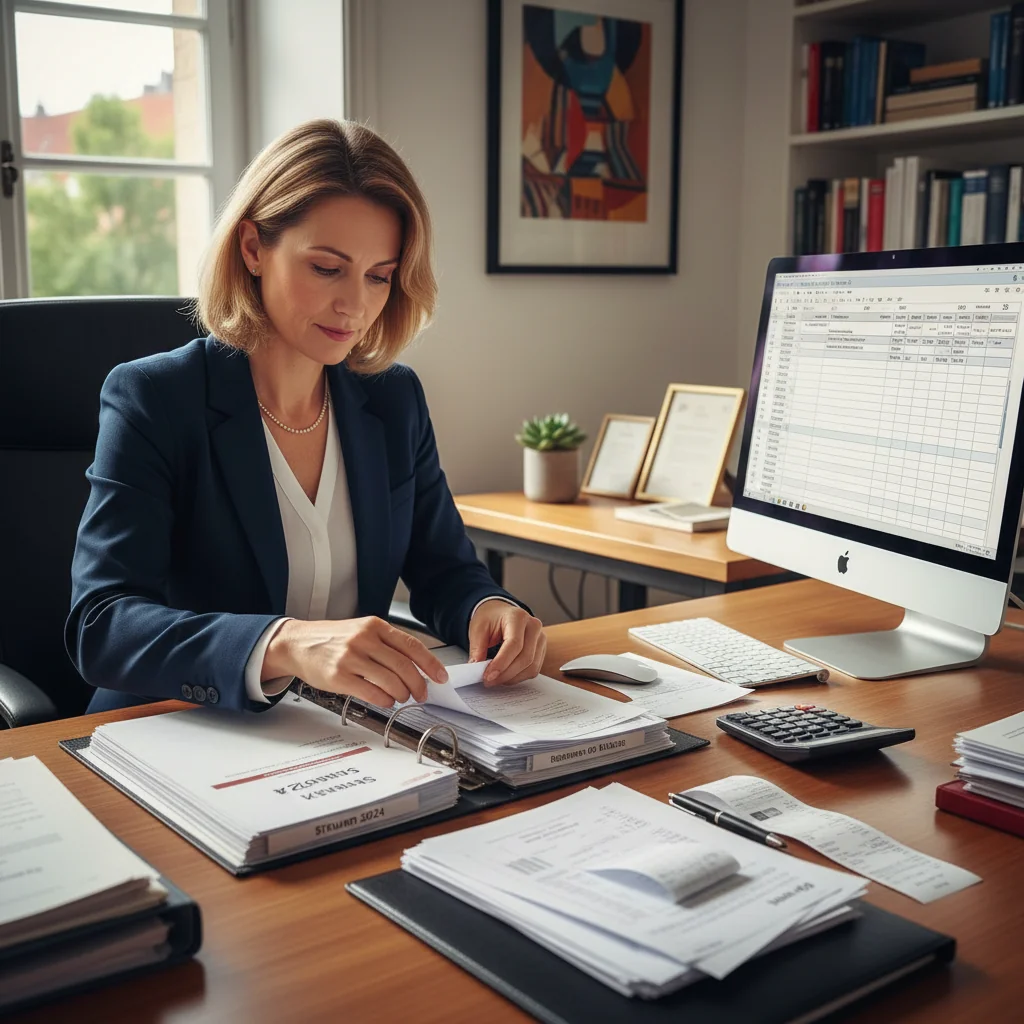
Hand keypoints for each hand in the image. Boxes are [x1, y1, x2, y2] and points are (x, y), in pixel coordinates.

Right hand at [263, 616, 447, 707]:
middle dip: (418, 685)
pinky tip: (386, 701)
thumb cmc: (332, 639)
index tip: (440, 676)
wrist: (296, 643)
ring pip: (390, 681)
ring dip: (402, 694)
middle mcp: (364, 639)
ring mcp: (351, 658)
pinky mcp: (339, 676)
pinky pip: (372, 693)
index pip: (411, 645)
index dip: (430, 664)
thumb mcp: (361, 631)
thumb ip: (386, 644)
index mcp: (374, 626)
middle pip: (404, 666)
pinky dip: (385, 700)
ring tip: (401, 697)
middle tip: (421, 694)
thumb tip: (416, 665)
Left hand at [468, 600, 546, 685]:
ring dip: (512, 678)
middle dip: (505, 674)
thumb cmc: (491, 618)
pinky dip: (518, 677)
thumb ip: (477, 649)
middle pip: (525, 657)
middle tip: (488, 681)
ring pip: (531, 667)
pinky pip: (533, 670)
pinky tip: (505, 675)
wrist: (500, 614)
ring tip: (495, 679)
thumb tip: (477, 670)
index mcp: (517, 617)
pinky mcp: (541, 650)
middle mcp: (533, 626)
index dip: (502, 663)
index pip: (515, 644)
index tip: (488, 676)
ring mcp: (540, 639)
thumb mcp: (478, 629)